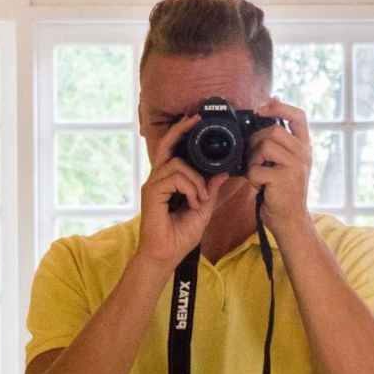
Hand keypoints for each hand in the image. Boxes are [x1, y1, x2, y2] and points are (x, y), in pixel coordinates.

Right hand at [137, 114, 229, 269]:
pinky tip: (193, 203)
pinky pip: (175, 178)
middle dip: (181, 129)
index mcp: (169, 181)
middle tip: (195, 118)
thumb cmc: (180, 236)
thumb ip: (210, 190)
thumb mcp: (203, 210)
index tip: (196, 121)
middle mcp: (158, 179)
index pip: (174, 150)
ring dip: (196, 181)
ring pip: (177, 165)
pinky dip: (190, 189)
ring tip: (200, 200)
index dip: (183, 134)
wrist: (166, 255)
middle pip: (167, 144)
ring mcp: (153, 185)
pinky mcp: (151, 192)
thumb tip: (221, 173)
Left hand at [244, 97, 312, 238]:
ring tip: (259, 173)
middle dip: (256, 142)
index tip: (263, 107)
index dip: (280, 107)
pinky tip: (260, 186)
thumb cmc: (283, 192)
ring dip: (254, 160)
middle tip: (255, 158)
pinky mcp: (283, 179)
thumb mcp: (287, 163)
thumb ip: (280, 140)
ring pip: (264, 146)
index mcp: (304, 147)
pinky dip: (252, 178)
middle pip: (273, 130)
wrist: (290, 220)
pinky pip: (256, 168)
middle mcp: (303, 154)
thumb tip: (270, 105)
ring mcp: (295, 166)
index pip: (298, 116)